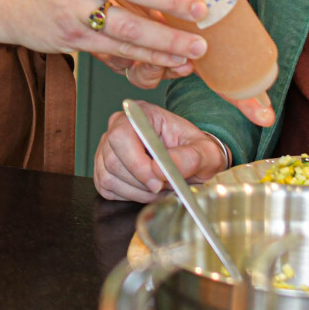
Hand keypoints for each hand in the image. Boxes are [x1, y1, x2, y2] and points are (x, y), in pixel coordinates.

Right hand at [94, 102, 228, 202]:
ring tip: (159, 187)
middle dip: (140, 182)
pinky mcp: (102, 167)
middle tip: (164, 187)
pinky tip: (146, 189)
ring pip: (108, 177)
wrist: (194, 160)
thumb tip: (159, 170)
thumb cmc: (197, 151)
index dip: (137, 163)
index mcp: (140, 114)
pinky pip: (106, 188)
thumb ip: (189, 158)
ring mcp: (106, 147)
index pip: (122, 136)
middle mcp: (118, 126)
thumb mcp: (206, 153)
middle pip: (112, 160)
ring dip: (137, 191)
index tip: (158, 182)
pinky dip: (128, 195)